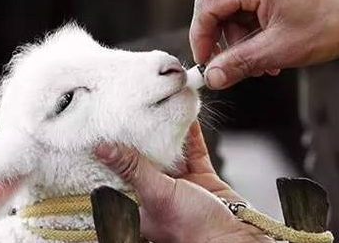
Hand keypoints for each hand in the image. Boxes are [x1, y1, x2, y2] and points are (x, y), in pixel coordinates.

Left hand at [95, 121, 273, 242]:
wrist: (234, 236)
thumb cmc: (193, 229)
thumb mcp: (158, 194)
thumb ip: (133, 169)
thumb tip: (103, 150)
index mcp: (138, 205)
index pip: (120, 173)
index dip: (115, 151)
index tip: (108, 127)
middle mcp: (157, 194)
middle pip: (146, 159)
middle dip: (143, 137)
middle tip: (135, 110)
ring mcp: (181, 186)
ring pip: (171, 153)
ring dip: (169, 133)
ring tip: (161, 108)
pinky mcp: (202, 178)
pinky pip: (194, 152)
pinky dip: (192, 135)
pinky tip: (188, 118)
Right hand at [189, 0, 338, 88]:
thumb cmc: (331, 26)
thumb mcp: (278, 50)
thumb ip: (239, 63)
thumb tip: (213, 76)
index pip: (208, 5)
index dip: (201, 37)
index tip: (205, 62)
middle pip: (221, 10)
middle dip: (225, 43)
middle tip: (233, 69)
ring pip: (238, 16)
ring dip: (243, 44)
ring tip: (261, 66)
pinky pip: (255, 14)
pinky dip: (257, 37)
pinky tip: (271, 56)